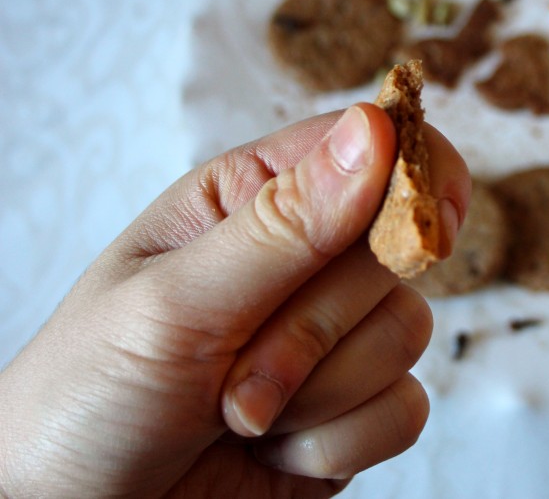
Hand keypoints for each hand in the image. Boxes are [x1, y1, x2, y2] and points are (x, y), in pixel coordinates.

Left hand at [0, 104, 469, 497]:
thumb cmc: (89, 397)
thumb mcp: (175, 302)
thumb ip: (285, 224)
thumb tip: (373, 130)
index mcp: (252, 200)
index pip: (369, 147)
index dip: (413, 173)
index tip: (427, 219)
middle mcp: (302, 260)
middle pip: (395, 251)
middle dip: (318, 326)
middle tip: (233, 370)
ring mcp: (334, 338)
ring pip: (408, 333)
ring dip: (320, 393)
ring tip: (238, 415)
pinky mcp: (352, 409)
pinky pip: (405, 408)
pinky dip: (338, 442)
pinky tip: (275, 452)